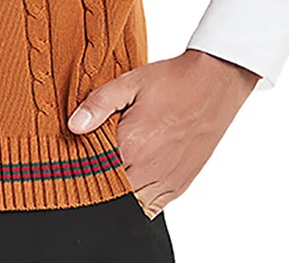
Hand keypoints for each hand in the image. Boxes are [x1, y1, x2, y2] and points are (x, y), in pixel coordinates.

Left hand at [67, 49, 258, 217]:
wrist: (214, 84)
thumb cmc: (173, 81)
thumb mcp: (131, 82)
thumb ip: (99, 104)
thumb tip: (74, 125)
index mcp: (132, 145)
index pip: (92, 172)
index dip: (81, 164)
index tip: (77, 152)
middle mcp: (150, 170)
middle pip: (109, 193)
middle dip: (98, 179)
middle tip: (96, 157)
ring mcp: (166, 182)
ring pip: (130, 205)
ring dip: (118, 190)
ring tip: (115, 164)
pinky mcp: (179, 186)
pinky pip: (151, 207)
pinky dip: (138, 197)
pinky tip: (134, 173)